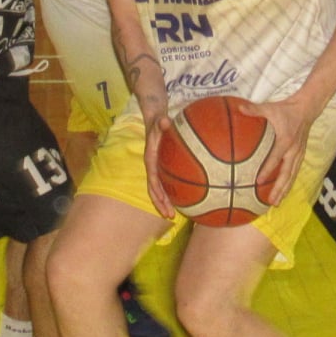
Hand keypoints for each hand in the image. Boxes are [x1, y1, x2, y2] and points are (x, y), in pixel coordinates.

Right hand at [141, 101, 177, 217]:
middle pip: (155, 189)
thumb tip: (165, 120)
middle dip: (161, 204)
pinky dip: (172, 192)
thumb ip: (162, 122)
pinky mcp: (164, 167)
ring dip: (165, 202)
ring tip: (174, 214)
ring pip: (160, 188)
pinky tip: (185, 199)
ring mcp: (158, 168)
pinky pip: (167, 182)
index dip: (157, 194)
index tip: (164, 205)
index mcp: (150, 159)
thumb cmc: (158, 121)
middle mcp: (153, 166)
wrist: (155, 120)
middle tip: (170, 217)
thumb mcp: (160, 120)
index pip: (153, 181)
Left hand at [242, 94, 313, 205]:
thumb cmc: (285, 109)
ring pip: (292, 176)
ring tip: (276, 202)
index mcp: (285, 140)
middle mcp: (293, 151)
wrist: (306, 109)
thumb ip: (254, 110)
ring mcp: (298, 154)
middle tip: (271, 202)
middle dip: (279, 189)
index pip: (275, 158)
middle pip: (287, 174)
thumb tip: (238, 108)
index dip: (267, 170)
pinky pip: (294, 172)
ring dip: (285, 190)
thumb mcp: (270, 108)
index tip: (258, 181)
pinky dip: (289, 183)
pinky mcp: (300, 155)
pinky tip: (283, 192)